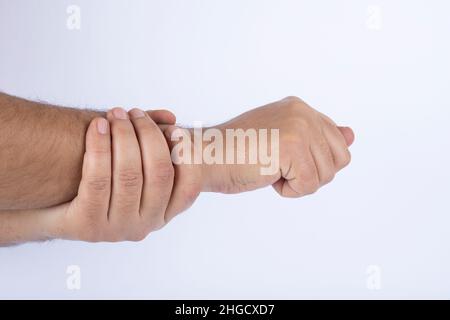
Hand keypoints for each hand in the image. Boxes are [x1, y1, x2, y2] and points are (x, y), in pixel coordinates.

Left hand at [49, 107, 175, 241]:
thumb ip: (153, 142)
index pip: (189, 187)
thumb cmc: (99, 179)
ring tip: (115, 114)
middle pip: (159, 174)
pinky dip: (99, 148)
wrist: (54, 205)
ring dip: (124, 136)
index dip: (186, 154)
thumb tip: (169, 118)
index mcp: (162, 213)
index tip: (173, 128)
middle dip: (149, 135)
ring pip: (129, 175)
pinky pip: (97, 181)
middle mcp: (145, 225)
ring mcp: (117, 229)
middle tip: (134, 113)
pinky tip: (97, 126)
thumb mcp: (133, 162)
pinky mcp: (87, 226)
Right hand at [166, 97, 353, 198]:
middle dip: (310, 173)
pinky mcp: (292, 146)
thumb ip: (317, 137)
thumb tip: (351, 135)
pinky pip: (308, 185)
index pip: (336, 142)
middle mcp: (303, 112)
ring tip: (269, 167)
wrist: (205, 158)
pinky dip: (288, 190)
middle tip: (276, 164)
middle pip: (339, 160)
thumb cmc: (236, 153)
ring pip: (326, 175)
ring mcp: (299, 127)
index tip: (283, 158)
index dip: (313, 161)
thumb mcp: (282, 141)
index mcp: (300, 107)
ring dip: (298, 182)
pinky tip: (266, 175)